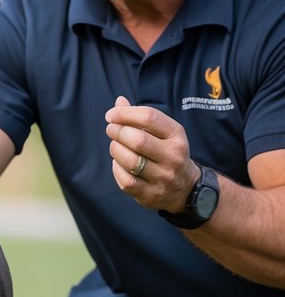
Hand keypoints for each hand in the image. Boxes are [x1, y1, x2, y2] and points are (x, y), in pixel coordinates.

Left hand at [104, 95, 198, 212]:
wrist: (186, 188)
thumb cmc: (168, 153)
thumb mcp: (163, 132)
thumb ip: (141, 117)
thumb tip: (119, 101)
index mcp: (176, 135)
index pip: (149, 117)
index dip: (125, 113)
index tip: (111, 115)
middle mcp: (173, 156)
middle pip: (137, 139)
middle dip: (117, 131)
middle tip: (111, 129)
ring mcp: (163, 177)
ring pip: (130, 161)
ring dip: (115, 149)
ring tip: (115, 145)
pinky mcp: (151, 194)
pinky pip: (126, 180)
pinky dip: (117, 169)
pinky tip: (118, 163)